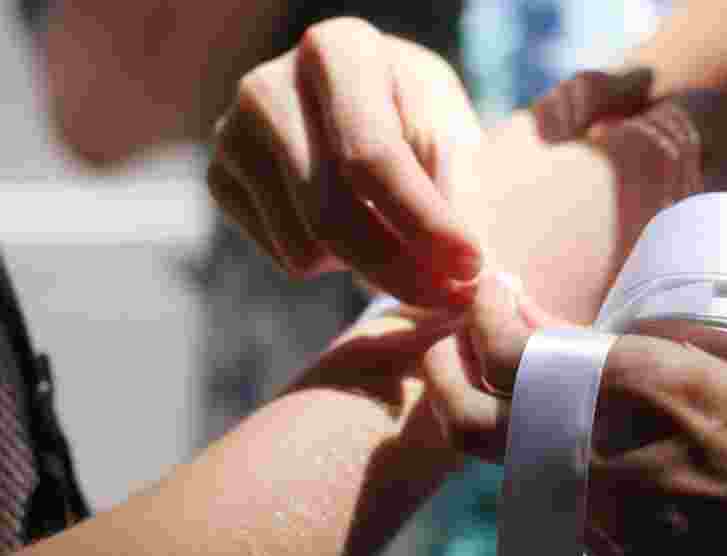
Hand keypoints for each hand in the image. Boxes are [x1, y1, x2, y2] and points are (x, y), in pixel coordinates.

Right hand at [207, 18, 483, 307]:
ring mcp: (232, 133)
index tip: (471, 266)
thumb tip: (470, 272)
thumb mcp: (452, 134)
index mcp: (338, 51)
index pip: (373, 155)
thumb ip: (460, 190)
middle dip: (399, 267)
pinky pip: (286, 256)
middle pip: (329, 211)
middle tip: (453, 297)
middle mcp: (269, 84)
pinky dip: (332, 262)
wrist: (362, 110)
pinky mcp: (218, 178)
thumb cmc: (418, 117)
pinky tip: (350, 224)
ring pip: (306, 247)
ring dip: (365, 262)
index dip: (425, 221)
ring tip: (394, 228)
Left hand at [430, 276, 726, 555]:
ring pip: (520, 475)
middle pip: (480, 429)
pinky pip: (571, 518)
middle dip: (445, 377)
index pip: (515, 356)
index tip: (482, 298)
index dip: (480, 321)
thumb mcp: (725, 357)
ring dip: (505, 428)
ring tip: (504, 389)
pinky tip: (574, 450)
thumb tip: (537, 324)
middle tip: (439, 348)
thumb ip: (625, 346)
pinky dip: (559, 478)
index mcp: (652, 385)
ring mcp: (627, 528)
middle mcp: (623, 459)